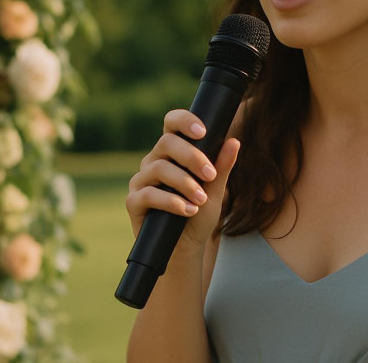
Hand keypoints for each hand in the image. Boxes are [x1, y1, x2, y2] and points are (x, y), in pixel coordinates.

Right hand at [125, 109, 239, 256]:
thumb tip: (234, 141)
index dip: (184, 121)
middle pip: (166, 143)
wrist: (186, 247)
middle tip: (210, 175)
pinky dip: (172, 202)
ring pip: (159, 168)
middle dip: (192, 157)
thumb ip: (222, 166)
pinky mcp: (133, 201)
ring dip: (185, 183)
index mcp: (172, 151)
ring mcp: (141, 180)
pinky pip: (148, 194)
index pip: (172, 123)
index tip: (203, 132)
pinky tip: (188, 210)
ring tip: (201, 200)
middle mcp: (154, 161)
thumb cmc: (199, 213)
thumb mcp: (215, 189)